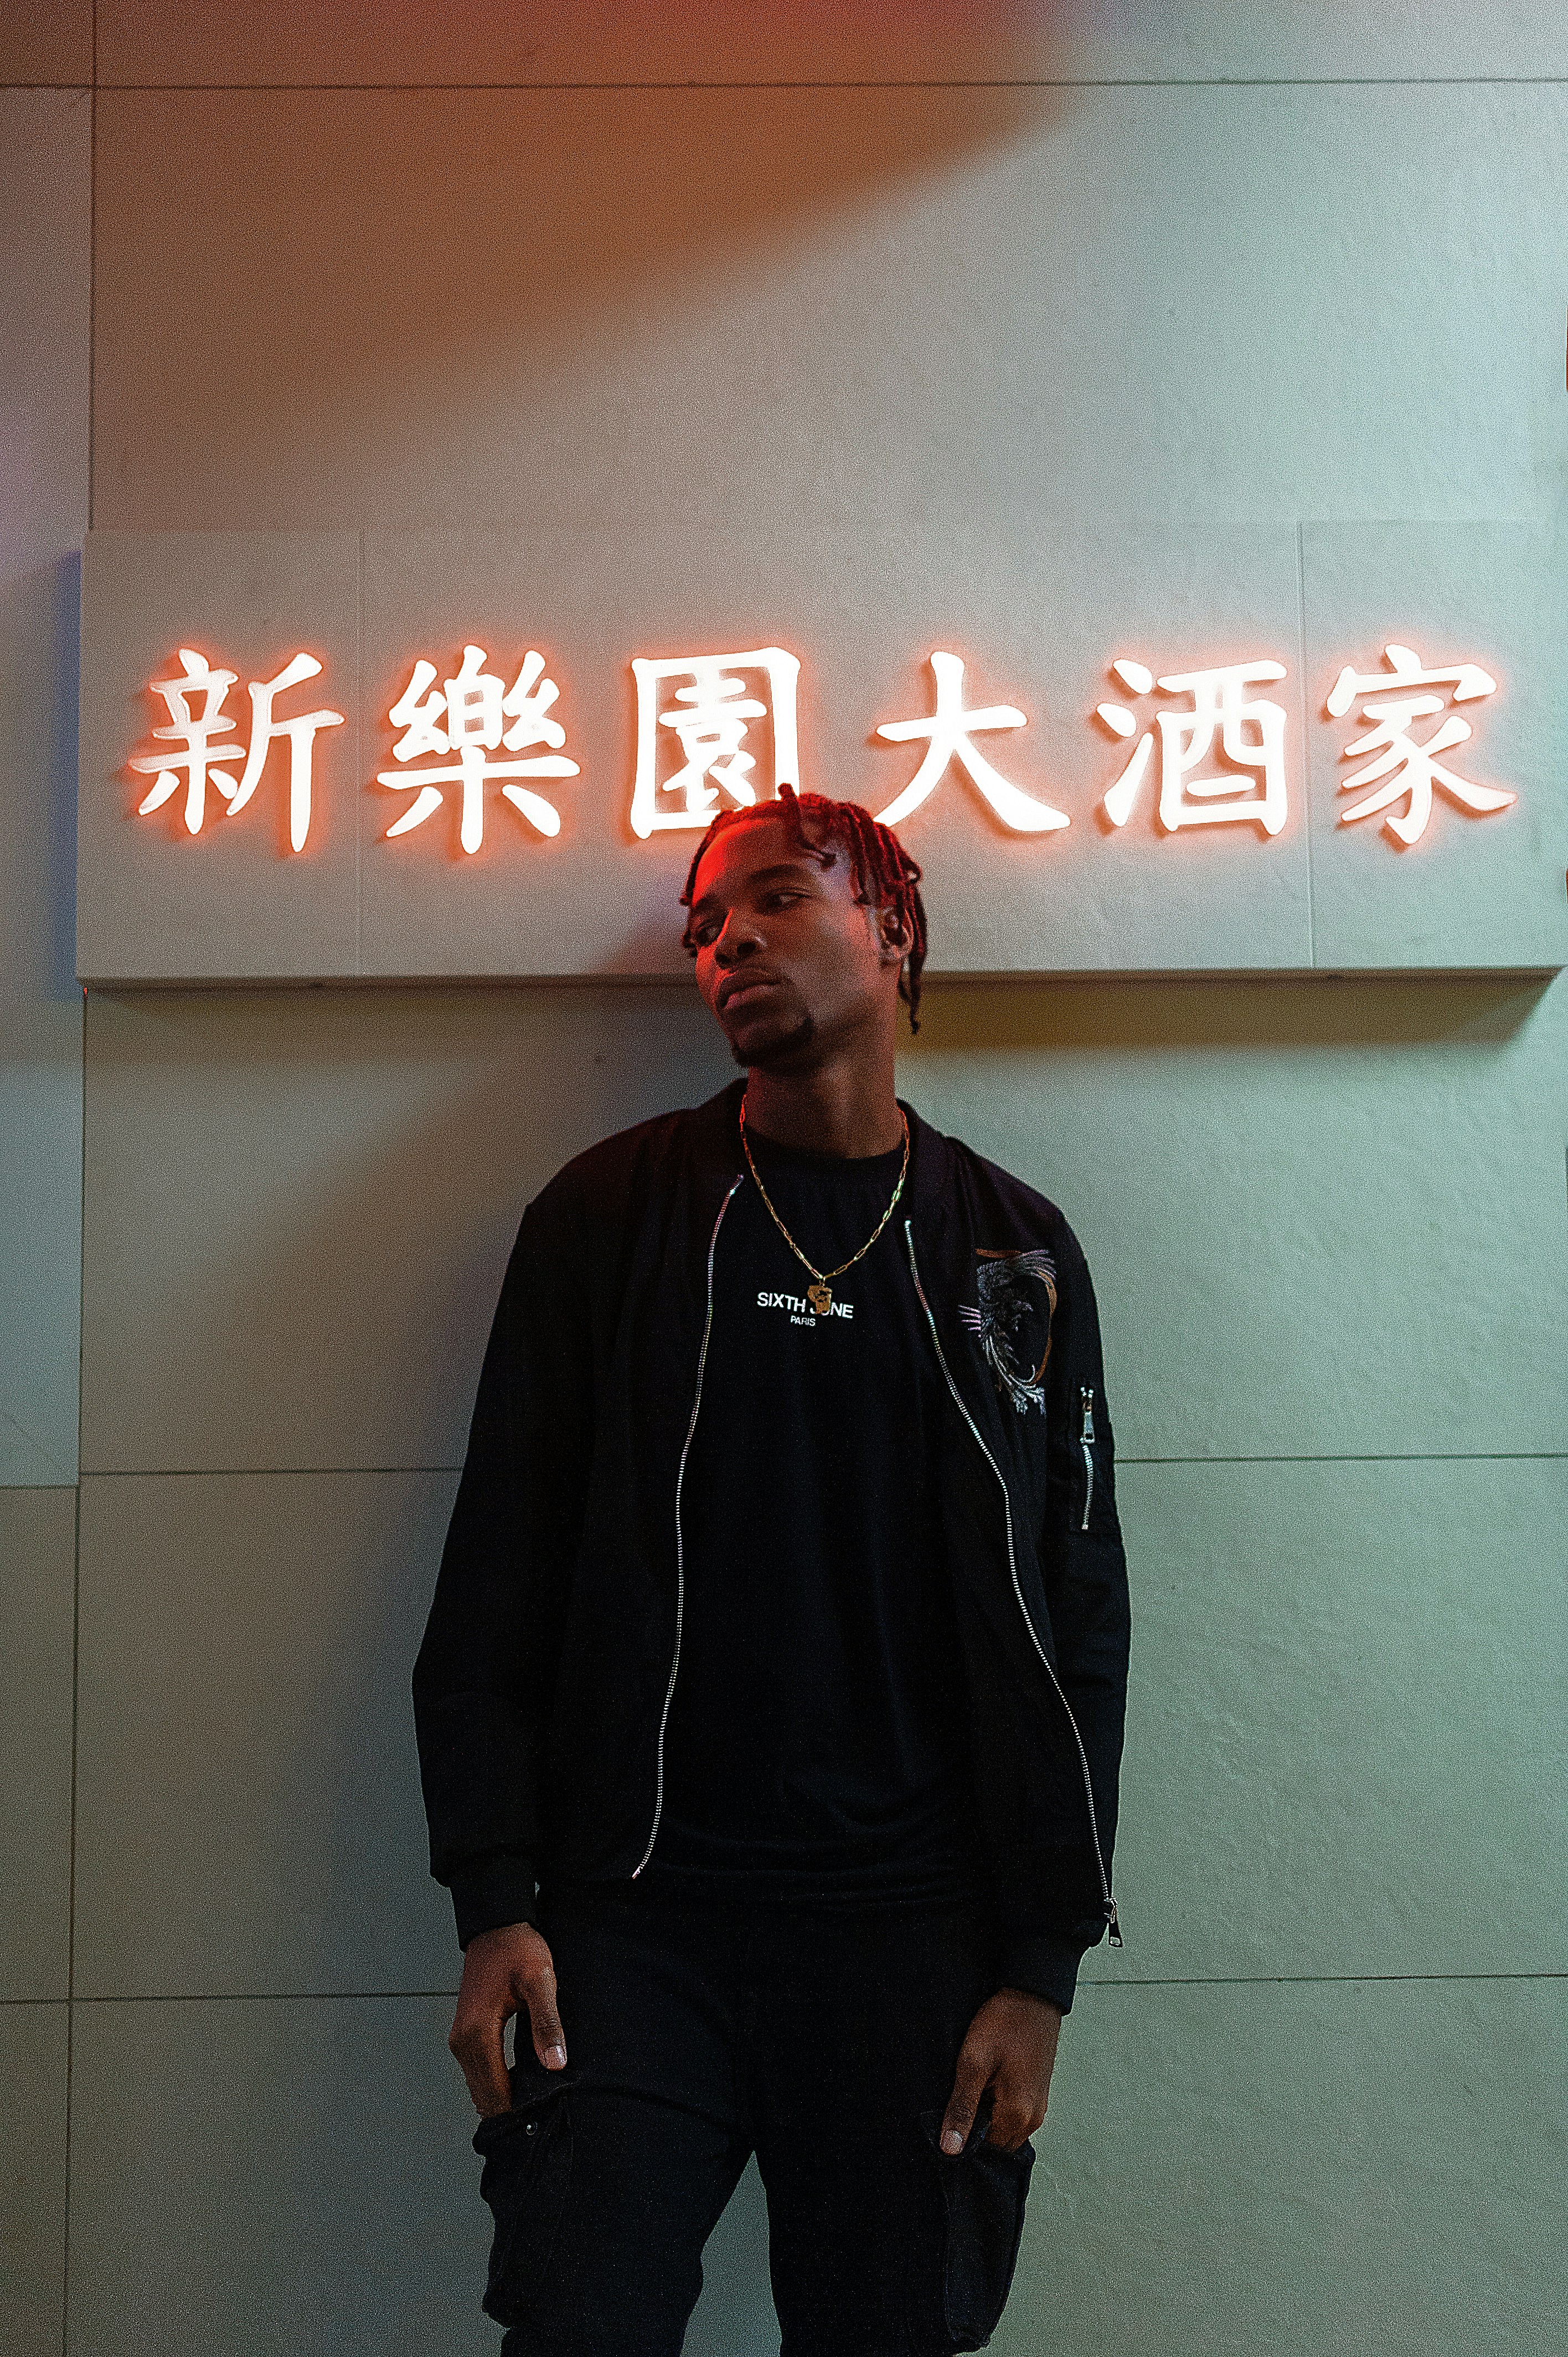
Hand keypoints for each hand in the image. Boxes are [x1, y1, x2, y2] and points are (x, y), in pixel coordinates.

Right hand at [448, 1921, 567, 2117]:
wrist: (497, 1924)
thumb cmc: (518, 1948)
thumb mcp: (540, 1981)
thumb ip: (546, 2023)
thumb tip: (555, 2063)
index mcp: (478, 2034)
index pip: (495, 2091)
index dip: (517, 2112)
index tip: (541, 2124)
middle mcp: (462, 2041)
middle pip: (484, 2095)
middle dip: (510, 2112)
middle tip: (542, 2123)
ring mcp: (461, 2038)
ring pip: (479, 2086)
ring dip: (501, 2100)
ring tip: (535, 2110)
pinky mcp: (466, 2033)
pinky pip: (478, 2072)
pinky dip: (495, 2085)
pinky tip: (519, 2088)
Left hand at [939, 1988, 1061, 2154]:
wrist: (1033, 1995)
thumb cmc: (1004, 2024)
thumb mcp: (973, 2063)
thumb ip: (962, 2108)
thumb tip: (950, 2150)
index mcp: (1017, 2115)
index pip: (984, 2152)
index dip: (961, 2141)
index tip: (944, 2121)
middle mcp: (1032, 2119)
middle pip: (996, 2145)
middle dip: (974, 2132)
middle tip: (954, 2104)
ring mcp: (1038, 2107)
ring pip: (1004, 2132)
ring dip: (986, 2120)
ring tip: (969, 2092)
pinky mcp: (1038, 2095)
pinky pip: (1014, 2118)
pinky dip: (997, 2110)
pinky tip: (984, 2087)